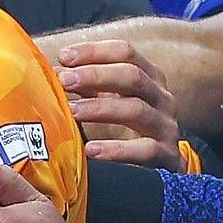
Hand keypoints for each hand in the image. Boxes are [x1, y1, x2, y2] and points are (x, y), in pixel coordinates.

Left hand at [53, 37, 185, 167]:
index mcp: (150, 77)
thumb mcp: (111, 101)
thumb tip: (55, 73)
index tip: (63, 57)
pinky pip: (144, 150)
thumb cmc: (129, 129)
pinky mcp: (167, 155)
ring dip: (100, 108)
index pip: (125, 52)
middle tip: (64, 80)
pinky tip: (91, 150)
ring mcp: (166, 126)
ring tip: (72, 112)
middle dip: (95, 75)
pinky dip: (117, 150)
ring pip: (137, 110)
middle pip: (132, 76)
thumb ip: (87, 86)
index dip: (94, 51)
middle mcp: (162, 97)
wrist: (164, 171)